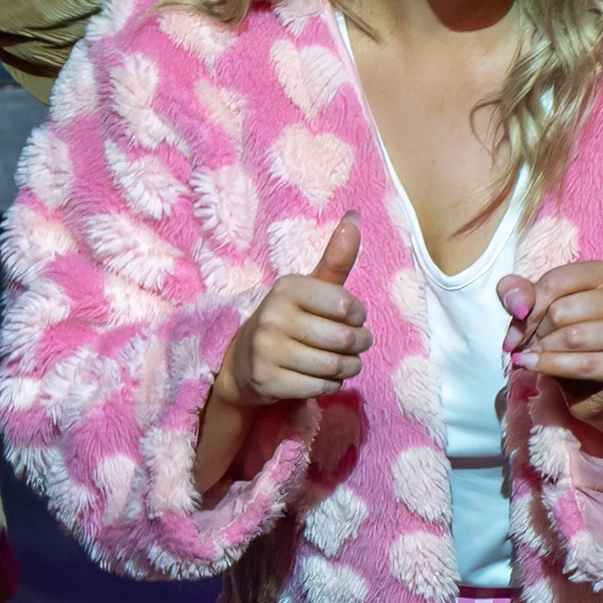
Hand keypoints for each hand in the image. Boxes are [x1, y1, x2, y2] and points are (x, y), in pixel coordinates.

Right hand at [194, 212, 370, 497]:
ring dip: (349, 367)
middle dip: (359, 345)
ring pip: (334, 366)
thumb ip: (336, 258)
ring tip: (346, 363)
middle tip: (356, 345)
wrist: (242, 362)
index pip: (345, 305)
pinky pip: (320, 387)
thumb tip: (356, 215)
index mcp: (287, 288)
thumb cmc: (288, 320)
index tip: (351, 317)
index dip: (358, 315)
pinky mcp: (267, 381)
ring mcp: (267, 350)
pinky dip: (330, 385)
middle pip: (344, 338)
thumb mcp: (310, 288)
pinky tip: (324, 378)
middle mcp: (273, 316)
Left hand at [499, 258, 602, 444]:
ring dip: (542, 351)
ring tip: (532, 357)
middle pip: (561, 311)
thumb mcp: (537, 311)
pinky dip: (550, 366)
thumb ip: (518, 293)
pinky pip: (583, 364)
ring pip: (572, 337)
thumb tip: (518, 304)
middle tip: (529, 347)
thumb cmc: (564, 343)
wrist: (589, 389)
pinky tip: (533, 367)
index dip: (527, 309)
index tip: (515, 331)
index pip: (555, 282)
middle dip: (536, 333)